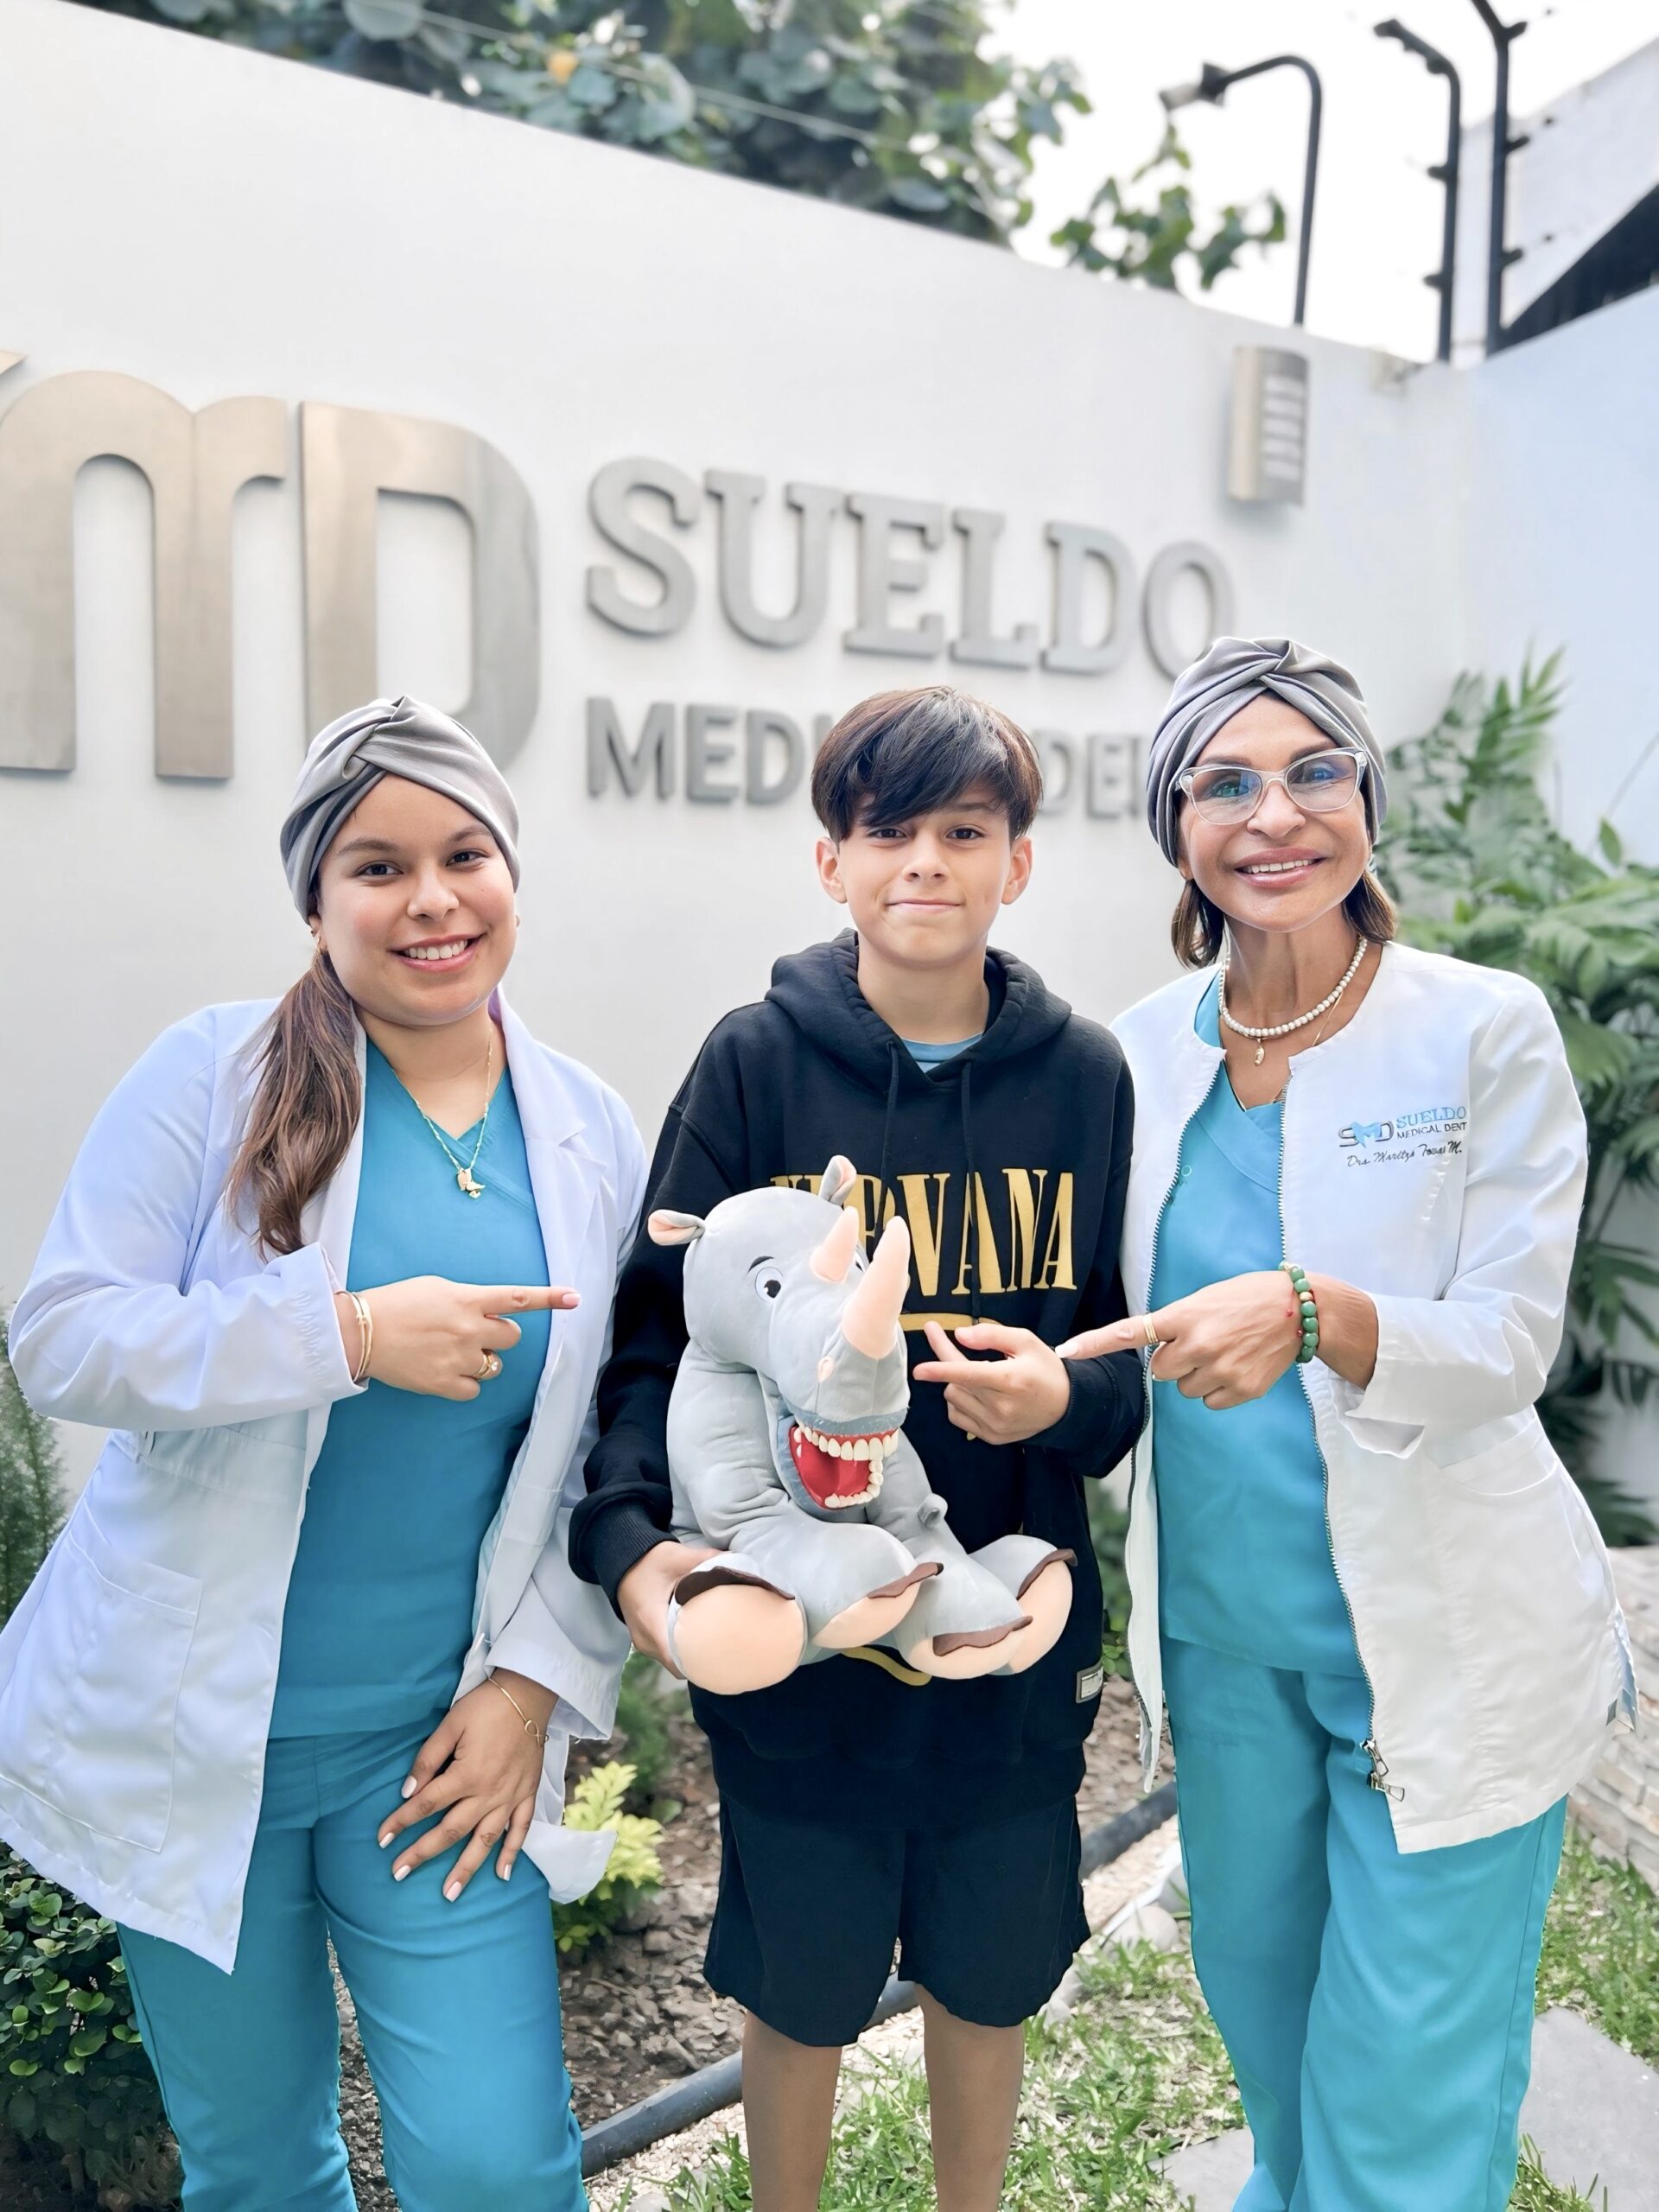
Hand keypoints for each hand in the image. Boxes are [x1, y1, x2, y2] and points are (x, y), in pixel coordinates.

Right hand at [334, 1279, 578, 1400]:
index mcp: (468, 1299)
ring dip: (481, 1359)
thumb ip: (469, 1299)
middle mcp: (468, 1329)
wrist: (360, 1332)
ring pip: (494, 1365)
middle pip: (512, 1337)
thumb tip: (490, 1312)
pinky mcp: (444, 1383)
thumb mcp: (438, 1288)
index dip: (550, 1298)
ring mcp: (458, 1358)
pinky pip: (475, 1389)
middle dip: (499, 1336)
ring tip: (451, 1351)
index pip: (518, 1298)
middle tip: (472, 1333)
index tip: (576, 1298)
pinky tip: (445, 1371)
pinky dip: (466, 1383)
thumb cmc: (397, 1303)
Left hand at [376, 1672, 554, 1896]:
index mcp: (466, 1774)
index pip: (426, 1805)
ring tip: (449, 1893)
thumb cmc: (485, 1706)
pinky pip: (520, 1830)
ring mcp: (510, 1797)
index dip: (401, 1822)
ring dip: (466, 1868)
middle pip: (451, 1830)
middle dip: (422, 1853)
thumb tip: (407, 1792)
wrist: (529, 1694)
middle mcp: (488, 1793)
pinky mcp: (527, 1794)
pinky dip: (512, 1853)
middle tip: (399, 1874)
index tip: (381, 1839)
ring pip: (485, 1840)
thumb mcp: (451, 1724)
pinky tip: (501, 1875)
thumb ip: (428, 1760)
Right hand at [617, 1540, 719, 1674]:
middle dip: (698, 1660)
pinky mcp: (643, 1640)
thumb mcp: (677, 1556)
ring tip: (712, 1642)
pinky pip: (664, 1654)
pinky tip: (695, 1636)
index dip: (697, 1662)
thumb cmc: (649, 1561)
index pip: (675, 1659)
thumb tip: (735, 1561)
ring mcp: (641, 1642)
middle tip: (723, 1649)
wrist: (623, 1562)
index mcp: (651, 1622)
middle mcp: (644, 1639)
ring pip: (670, 1661)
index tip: (719, 1656)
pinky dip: (678, 1649)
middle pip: (675, 1663)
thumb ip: (706, 1560)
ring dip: (687, 1654)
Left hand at [912, 1321, 1072, 1445]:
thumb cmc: (1045, 1370)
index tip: (918, 1370)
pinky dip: (960, 1402)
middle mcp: (1001, 1406)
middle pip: (956, 1383)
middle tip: (949, 1342)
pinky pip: (958, 1417)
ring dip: (957, 1383)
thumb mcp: (1026, 1341)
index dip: (940, 1370)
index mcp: (1010, 1379)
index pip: (968, 1374)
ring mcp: (995, 1426)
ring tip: (978, 1373)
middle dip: (948, 1361)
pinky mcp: (991, 1437)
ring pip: (953, 1399)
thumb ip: (991, 1335)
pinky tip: (978, 1393)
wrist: (1066, 1407)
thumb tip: (959, 1335)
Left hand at [1057, 1271, 1301, 1409]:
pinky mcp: (1241, 1389)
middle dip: (1175, 1361)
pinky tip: (1238, 1368)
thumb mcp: (1204, 1300)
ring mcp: (1220, 1369)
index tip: (1065, 1352)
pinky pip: (1210, 1402)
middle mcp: (1197, 1344)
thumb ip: (1176, 1324)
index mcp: (1183, 1315)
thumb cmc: (1246, 1298)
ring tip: (1226, 1352)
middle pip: (1161, 1372)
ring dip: (1198, 1376)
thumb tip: (1158, 1354)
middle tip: (1203, 1342)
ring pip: (1186, 1390)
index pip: (1130, 1332)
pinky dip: (1219, 1391)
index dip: (1094, 1343)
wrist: (1298, 1310)